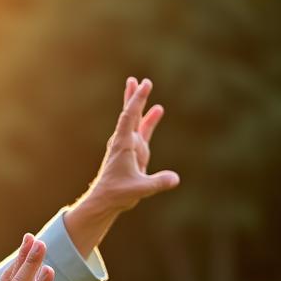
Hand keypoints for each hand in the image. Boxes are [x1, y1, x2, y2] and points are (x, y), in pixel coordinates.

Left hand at [87, 77, 181, 212]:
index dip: (137, 100)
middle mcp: (125, 142)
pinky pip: (143, 132)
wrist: (105, 201)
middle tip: (135, 79)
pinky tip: (158, 110)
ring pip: (136, 121)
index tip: (144, 84)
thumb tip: (175, 179)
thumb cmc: (117, 194)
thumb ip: (157, 183)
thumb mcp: (139, 189)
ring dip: (141, 105)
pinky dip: (149, 120)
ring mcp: (130, 147)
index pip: (130, 117)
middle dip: (133, 97)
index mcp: (123, 145)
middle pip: (129, 114)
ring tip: (144, 86)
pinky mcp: (135, 153)